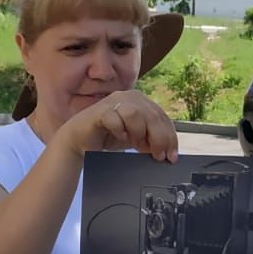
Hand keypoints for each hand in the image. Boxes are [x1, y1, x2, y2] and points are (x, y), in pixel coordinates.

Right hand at [54, 89, 177, 162]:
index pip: (162, 117)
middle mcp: (129, 97)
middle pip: (152, 115)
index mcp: (141, 101)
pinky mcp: (99, 111)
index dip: (170, 137)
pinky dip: (119, 130)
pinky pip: (114, 118)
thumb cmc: (109, 136)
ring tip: (135, 144)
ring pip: (135, 114)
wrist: (80, 140)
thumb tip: (167, 151)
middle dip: (159, 138)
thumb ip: (151, 139)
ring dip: (139, 132)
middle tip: (158, 155)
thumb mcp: (136, 138)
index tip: (172, 156)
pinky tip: (120, 137)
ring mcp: (113, 102)